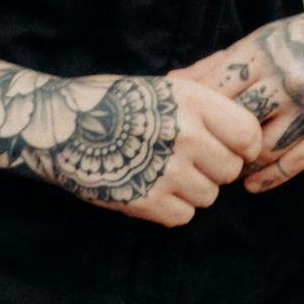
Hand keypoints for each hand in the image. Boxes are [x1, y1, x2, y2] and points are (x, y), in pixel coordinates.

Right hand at [22, 69, 263, 228]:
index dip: (243, 146)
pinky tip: (145, 186)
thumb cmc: (108, 101)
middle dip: (213, 169)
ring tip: (158, 170)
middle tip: (184, 159)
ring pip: (208, 196)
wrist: (54, 125)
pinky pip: (183, 216)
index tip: (227, 147)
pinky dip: (168, 208)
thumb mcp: (158, 87)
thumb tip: (246, 129)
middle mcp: (184, 135)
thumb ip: (201, 105)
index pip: (249, 135)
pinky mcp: (147, 202)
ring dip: (190, 190)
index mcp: (190, 101)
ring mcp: (166, 171)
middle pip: (231, 171)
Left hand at [183, 13, 303, 191]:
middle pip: (238, 121)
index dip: (196, 115)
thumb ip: (214, 66)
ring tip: (226, 168)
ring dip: (241, 163)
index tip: (183, 129)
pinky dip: (269, 178)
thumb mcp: (256, 43)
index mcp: (262, 53)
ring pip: (264, 148)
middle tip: (201, 155)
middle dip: (217, 141)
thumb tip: (170, 82)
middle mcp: (289, 79)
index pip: (216, 90)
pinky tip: (251, 184)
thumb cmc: (295, 42)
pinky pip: (296, 163)